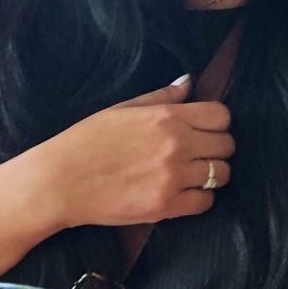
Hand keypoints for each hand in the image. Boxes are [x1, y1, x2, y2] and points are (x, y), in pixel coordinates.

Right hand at [32, 76, 233, 230]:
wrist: (60, 181)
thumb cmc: (87, 140)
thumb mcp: (123, 109)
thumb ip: (162, 97)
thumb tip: (189, 82)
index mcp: (167, 117)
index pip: (221, 116)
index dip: (216, 122)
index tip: (205, 129)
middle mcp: (177, 145)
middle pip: (226, 145)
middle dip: (217, 147)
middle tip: (199, 152)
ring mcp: (174, 177)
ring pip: (221, 174)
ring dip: (212, 173)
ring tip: (193, 173)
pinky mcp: (166, 206)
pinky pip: (206, 202)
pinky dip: (200, 198)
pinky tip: (184, 192)